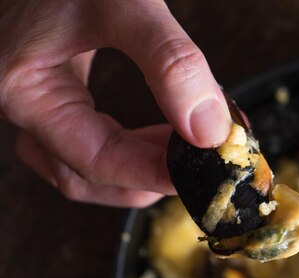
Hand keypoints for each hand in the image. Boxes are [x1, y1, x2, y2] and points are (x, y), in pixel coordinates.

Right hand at [0, 0, 230, 206]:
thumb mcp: (122, 3)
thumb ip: (169, 62)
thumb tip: (208, 129)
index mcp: (26, 90)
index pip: (95, 161)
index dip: (154, 174)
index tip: (202, 173)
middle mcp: (26, 106)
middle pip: (89, 177)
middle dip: (150, 175)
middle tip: (202, 161)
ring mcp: (41, 103)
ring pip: (89, 165)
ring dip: (143, 166)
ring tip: (188, 146)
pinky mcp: (58, 93)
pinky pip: (92, 140)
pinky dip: (134, 146)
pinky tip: (167, 133)